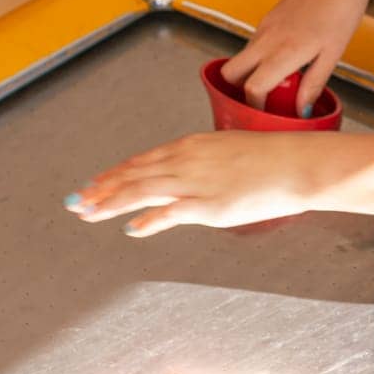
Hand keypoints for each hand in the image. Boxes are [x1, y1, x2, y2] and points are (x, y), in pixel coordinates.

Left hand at [65, 131, 313, 234]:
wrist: (297, 163)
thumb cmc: (271, 158)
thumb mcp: (229, 152)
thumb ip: (203, 165)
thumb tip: (186, 181)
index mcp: (192, 145)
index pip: (143, 160)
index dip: (116, 174)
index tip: (94, 183)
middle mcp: (188, 160)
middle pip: (135, 174)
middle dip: (103, 188)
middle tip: (76, 201)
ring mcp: (197, 182)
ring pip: (142, 190)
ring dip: (112, 202)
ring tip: (87, 213)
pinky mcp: (209, 204)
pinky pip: (170, 212)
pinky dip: (148, 220)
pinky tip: (131, 228)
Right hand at [221, 0, 373, 114]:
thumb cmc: (342, 12)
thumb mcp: (332, 55)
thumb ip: (313, 84)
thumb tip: (301, 111)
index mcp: (284, 51)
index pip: (252, 87)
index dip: (255, 105)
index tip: (266, 112)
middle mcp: (267, 38)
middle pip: (231, 71)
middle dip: (237, 89)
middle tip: (261, 99)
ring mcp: (265, 25)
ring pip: (242, 56)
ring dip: (252, 71)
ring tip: (280, 79)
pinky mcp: (269, 17)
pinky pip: (254, 42)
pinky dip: (261, 56)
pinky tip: (286, 57)